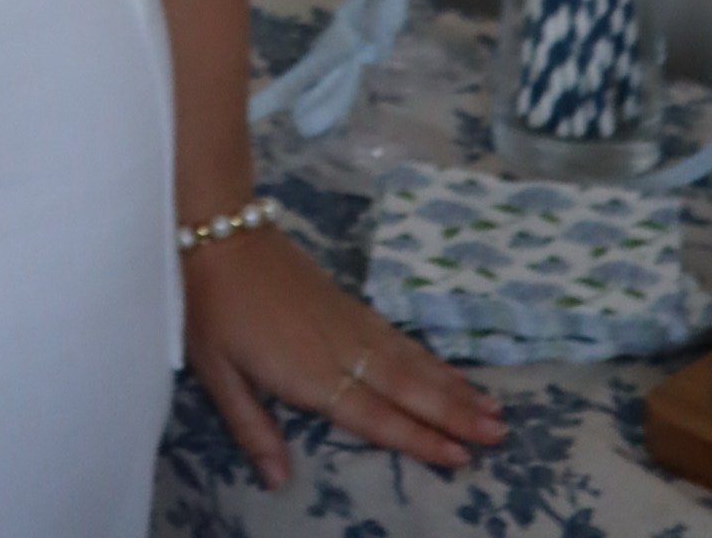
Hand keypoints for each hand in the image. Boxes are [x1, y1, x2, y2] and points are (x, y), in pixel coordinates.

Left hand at [183, 221, 504, 490]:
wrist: (220, 230)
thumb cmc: (212, 308)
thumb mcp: (217, 374)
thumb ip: (251, 428)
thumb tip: (280, 482)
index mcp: (310, 374)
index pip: (374, 415)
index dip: (418, 438)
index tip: (460, 458)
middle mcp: (341, 350)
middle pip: (407, 387)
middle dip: (455, 413)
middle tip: (499, 434)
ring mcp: (349, 322)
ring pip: (410, 359)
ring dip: (452, 386)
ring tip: (492, 408)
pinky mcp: (349, 301)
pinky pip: (398, 336)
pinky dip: (429, 356)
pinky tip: (447, 369)